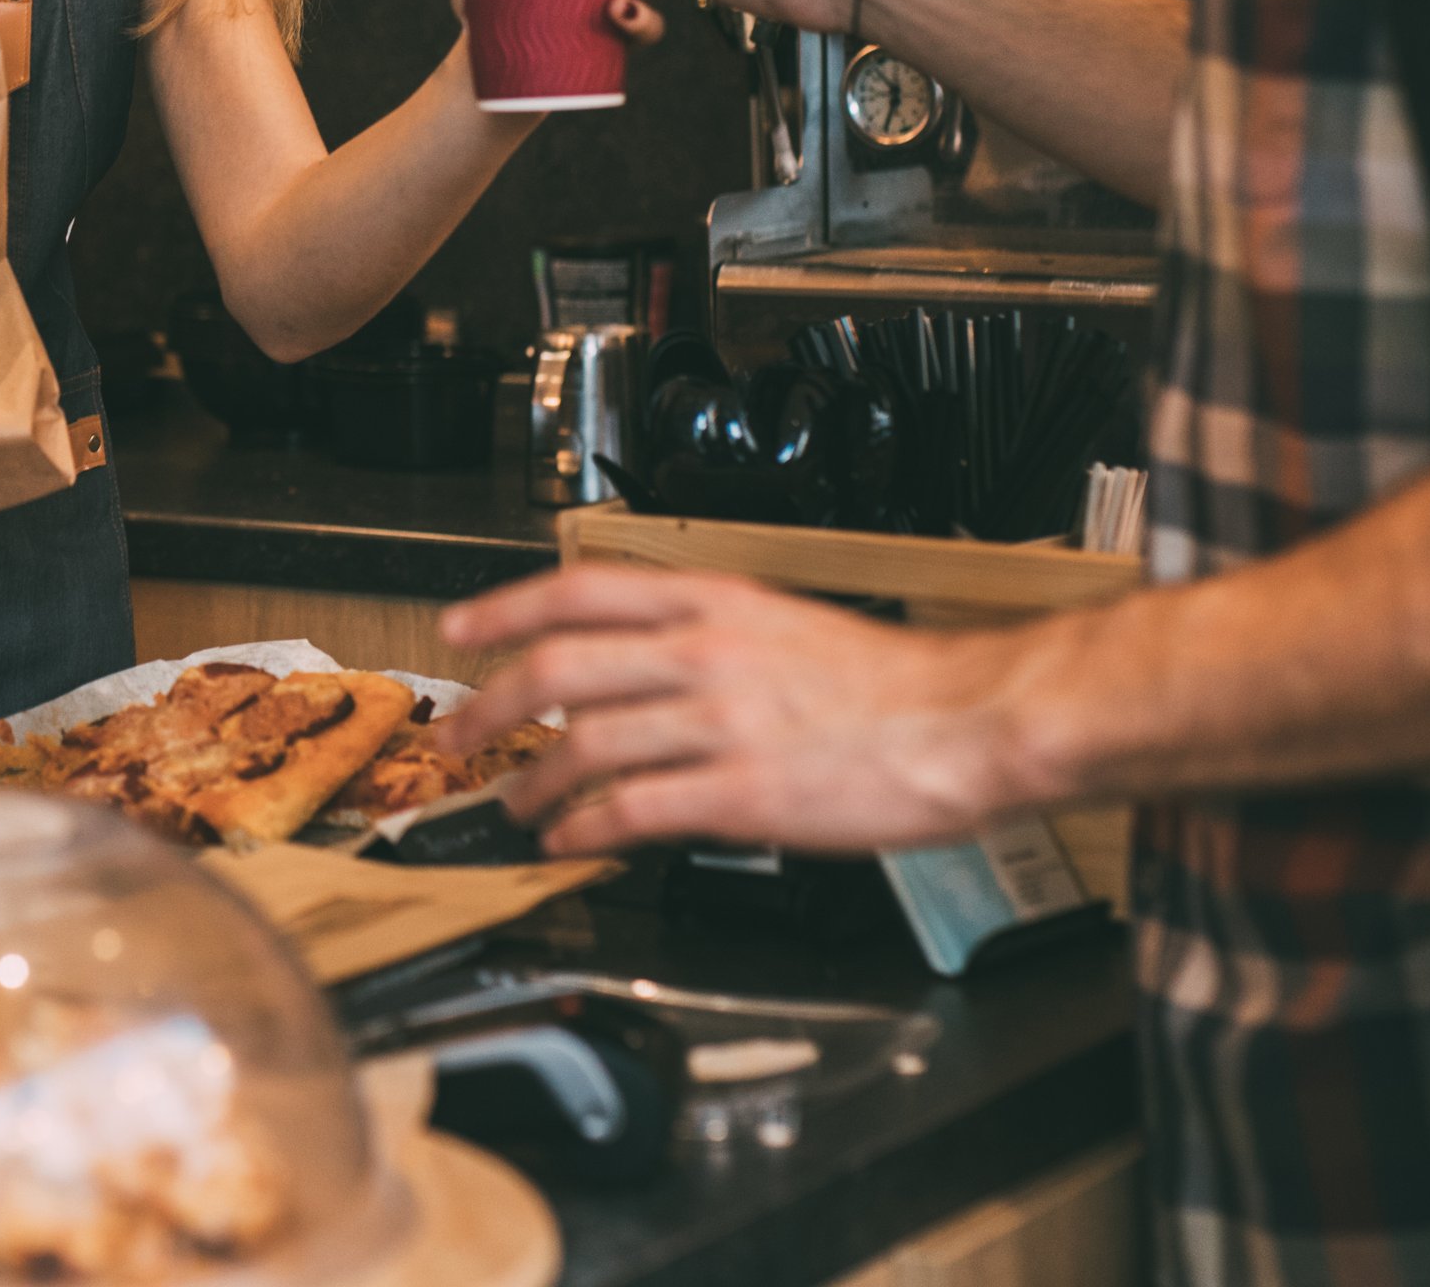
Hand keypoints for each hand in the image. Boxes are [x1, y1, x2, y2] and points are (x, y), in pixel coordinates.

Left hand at [434, 566, 1021, 856]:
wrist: (968, 723)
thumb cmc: (892, 686)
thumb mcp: (786, 625)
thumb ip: (711, 638)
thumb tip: (641, 664)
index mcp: (717, 602)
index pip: (581, 589)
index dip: (506, 608)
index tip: (461, 628)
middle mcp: (707, 653)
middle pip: (562, 669)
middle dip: (494, 707)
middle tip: (462, 736)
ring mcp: (720, 723)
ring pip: (586, 745)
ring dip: (535, 781)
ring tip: (516, 805)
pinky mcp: (741, 793)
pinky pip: (634, 810)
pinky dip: (587, 829)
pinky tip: (572, 840)